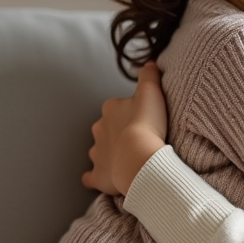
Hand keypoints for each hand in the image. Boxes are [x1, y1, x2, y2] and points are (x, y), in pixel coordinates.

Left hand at [83, 62, 169, 195]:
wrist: (139, 157)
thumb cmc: (147, 124)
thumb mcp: (151, 91)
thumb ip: (149, 75)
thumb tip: (149, 63)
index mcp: (111, 109)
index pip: (117, 107)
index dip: (130, 112)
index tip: (142, 118)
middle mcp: (100, 129)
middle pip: (106, 128)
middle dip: (117, 132)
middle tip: (136, 138)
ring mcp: (98, 153)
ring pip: (98, 150)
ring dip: (108, 153)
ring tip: (124, 158)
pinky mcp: (99, 175)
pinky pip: (91, 177)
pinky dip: (94, 177)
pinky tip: (99, 179)